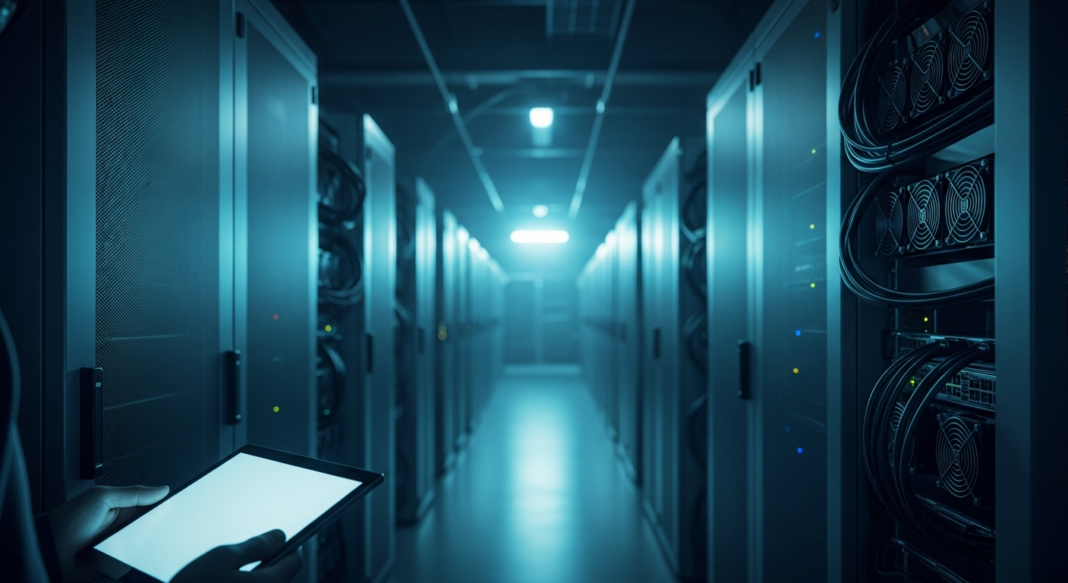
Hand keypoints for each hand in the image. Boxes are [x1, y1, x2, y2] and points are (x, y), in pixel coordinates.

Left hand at [49, 484, 169, 582]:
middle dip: (155, 529)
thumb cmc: (68, 522)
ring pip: (146, 546)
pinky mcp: (118, 563)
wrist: (50, 552)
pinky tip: (133, 559)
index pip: (151, 506)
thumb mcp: (102, 498)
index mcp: (123, 508)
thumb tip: (162, 490)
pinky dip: (136, 562)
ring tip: (133, 543)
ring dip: (146, 546)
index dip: (163, 506)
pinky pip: (134, 564)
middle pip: (152, 528)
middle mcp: (124, 527)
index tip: (173, 507)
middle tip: (145, 528)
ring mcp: (121, 547)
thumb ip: (133, 493)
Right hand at [172, 530, 302, 582]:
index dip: (284, 548)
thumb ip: (256, 545)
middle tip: (237, 563)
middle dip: (266, 565)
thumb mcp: (223, 557)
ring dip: (253, 578)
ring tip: (224, 578)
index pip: (296, 560)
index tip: (268, 544)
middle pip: (280, 576)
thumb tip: (280, 536)